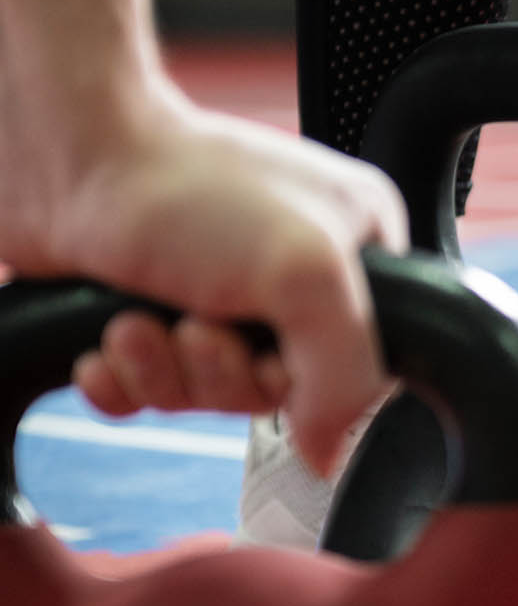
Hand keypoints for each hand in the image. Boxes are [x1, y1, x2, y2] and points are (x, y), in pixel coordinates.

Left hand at [0, 81, 407, 474]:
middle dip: (221, 373)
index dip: (308, 382)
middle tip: (196, 329)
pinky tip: (108, 342)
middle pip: (276, 389)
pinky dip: (125, 379)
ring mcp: (219, 293)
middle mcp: (291, 275)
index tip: (269, 355)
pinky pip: (150, 388)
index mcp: (355, 253)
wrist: (65, 153)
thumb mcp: (307, 274)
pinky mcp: (150, 310)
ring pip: (208, 392)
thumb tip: (331, 452)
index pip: (362, 364)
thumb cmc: (185, 183)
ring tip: (136, 324)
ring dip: (166, 372)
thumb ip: (347, 374)